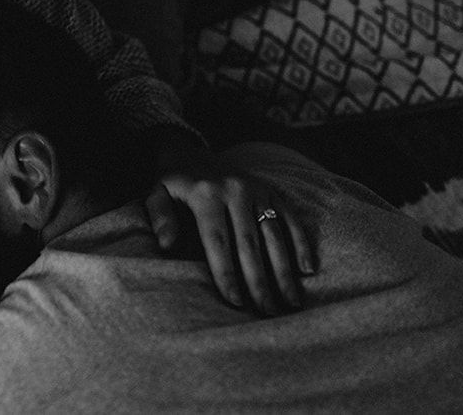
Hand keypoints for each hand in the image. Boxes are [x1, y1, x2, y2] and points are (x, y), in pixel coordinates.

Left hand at [145, 132, 317, 314]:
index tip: (235, 302)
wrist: (190, 151)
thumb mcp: (155, 194)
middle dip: (259, 281)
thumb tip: (168, 246)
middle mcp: (234, 191)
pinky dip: (300, 243)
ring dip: (283, 271)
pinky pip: (290, 219)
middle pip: (249, 243)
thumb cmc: (172, 184)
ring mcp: (256, 190)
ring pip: (274, 235)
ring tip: (290, 302)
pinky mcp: (271, 191)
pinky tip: (307, 270)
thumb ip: (160, 218)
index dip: (226, 273)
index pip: (217, 241)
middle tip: (267, 312)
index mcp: (205, 194)